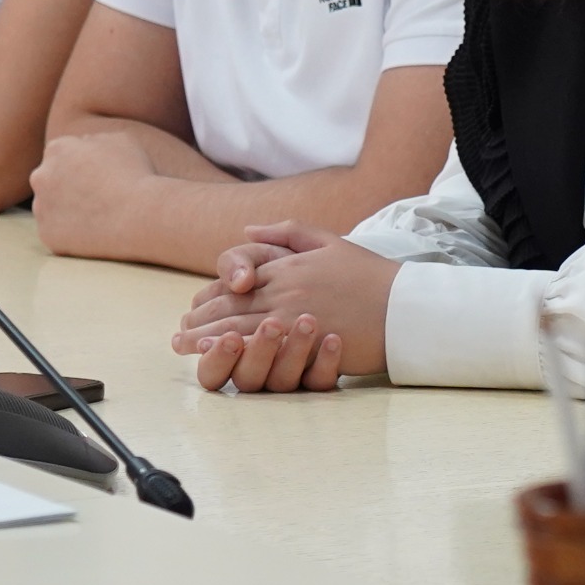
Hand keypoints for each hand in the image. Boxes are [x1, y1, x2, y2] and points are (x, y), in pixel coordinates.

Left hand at [28, 130, 160, 258]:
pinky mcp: (47, 235)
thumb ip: (95, 139)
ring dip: (64, 210)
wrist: (139, 216)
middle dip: (65, 186)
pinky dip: (69, 233)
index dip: (78, 164)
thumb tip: (84, 144)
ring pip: (49, 207)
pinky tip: (92, 232)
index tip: (94, 174)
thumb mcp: (121, 140)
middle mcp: (41, 176)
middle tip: (91, 196)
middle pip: (48, 180)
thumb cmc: (134, 174)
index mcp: (57, 149)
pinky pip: (55, 232)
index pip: (59, 154)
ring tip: (94, 215)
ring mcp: (41, 208)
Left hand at [169, 222, 392, 390]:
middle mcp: (286, 286)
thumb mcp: (329, 241)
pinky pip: (262, 344)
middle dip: (202, 319)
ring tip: (185, 346)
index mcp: (289, 264)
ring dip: (208, 336)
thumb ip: (287, 232)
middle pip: (233, 303)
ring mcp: (294, 312)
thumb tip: (247, 228)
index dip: (213, 295)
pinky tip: (218, 355)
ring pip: (239, 323)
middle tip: (180, 334)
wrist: (405, 306)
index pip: (239, 278)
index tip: (195, 308)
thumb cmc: (371, 276)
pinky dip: (235, 348)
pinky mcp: (306, 338)